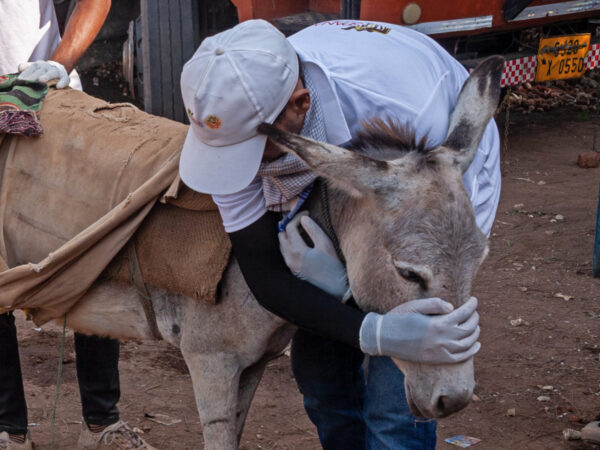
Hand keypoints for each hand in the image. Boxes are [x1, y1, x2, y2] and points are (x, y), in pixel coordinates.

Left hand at [18, 60, 69, 88]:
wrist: (59, 69)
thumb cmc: (43, 72)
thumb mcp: (35, 69)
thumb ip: (27, 68)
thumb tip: (20, 68)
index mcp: (39, 64)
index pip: (32, 67)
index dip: (26, 73)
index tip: (20, 80)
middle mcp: (48, 66)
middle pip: (41, 70)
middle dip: (34, 75)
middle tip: (28, 81)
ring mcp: (57, 71)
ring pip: (52, 72)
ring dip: (47, 76)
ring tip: (41, 80)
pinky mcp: (65, 77)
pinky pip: (64, 79)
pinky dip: (62, 82)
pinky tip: (58, 86)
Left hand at [278, 213, 349, 299]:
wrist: (334, 288)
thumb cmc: (332, 266)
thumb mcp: (325, 244)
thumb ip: (313, 230)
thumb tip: (304, 218)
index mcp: (297, 251)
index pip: (290, 227)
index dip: (297, 217)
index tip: (307, 213)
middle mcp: (289, 258)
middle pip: (281, 235)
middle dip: (289, 224)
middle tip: (301, 219)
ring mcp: (289, 265)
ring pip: (282, 244)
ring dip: (288, 234)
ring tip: (300, 228)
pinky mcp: (292, 269)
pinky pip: (285, 252)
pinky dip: (289, 243)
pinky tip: (299, 240)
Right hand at [359, 297, 480, 363]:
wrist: (385, 337)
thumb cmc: (399, 318)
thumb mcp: (415, 305)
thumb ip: (435, 304)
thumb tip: (453, 308)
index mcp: (439, 324)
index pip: (464, 313)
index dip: (471, 306)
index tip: (474, 300)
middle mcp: (443, 339)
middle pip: (469, 328)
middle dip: (474, 318)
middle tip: (474, 311)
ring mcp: (441, 351)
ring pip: (467, 343)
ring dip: (475, 333)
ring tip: (475, 325)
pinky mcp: (437, 359)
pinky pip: (460, 358)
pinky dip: (471, 351)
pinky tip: (476, 345)